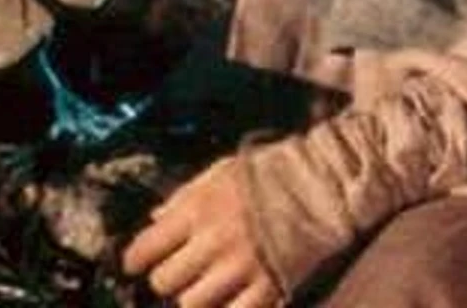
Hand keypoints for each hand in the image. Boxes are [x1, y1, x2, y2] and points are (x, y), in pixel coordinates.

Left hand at [121, 156, 283, 307]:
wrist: (328, 180)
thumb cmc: (272, 172)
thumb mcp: (223, 171)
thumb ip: (185, 196)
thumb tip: (155, 222)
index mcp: (200, 208)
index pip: (144, 249)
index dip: (137, 259)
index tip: (140, 262)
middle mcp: (215, 240)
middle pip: (164, 281)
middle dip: (169, 277)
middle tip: (182, 270)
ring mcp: (243, 266)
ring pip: (191, 304)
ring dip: (195, 296)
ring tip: (208, 284)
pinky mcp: (269, 285)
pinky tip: (231, 297)